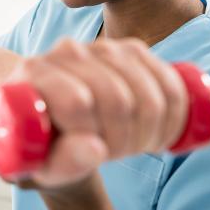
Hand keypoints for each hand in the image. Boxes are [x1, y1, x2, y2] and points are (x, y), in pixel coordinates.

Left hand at [6, 37, 187, 189]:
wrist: (49, 119)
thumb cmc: (40, 144)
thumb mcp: (39, 163)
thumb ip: (60, 162)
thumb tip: (94, 150)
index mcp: (35, 73)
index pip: (78, 102)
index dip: (95, 138)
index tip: (93, 156)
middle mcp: (67, 51)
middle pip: (117, 99)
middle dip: (125, 141)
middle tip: (115, 155)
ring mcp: (101, 46)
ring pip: (148, 94)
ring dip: (151, 132)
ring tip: (132, 145)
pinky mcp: (131, 49)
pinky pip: (169, 82)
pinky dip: (174, 115)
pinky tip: (161, 132)